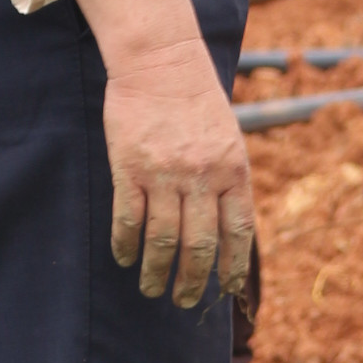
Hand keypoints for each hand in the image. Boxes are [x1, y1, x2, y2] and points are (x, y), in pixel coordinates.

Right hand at [102, 32, 254, 307]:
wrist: (160, 60)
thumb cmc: (197, 102)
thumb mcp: (229, 139)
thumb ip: (229, 181)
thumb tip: (228, 232)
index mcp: (233, 170)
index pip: (238, 232)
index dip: (232, 267)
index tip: (226, 289)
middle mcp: (202, 175)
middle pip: (199, 245)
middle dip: (192, 281)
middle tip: (183, 301)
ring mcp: (165, 173)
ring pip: (162, 239)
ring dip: (156, 271)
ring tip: (151, 288)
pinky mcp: (130, 167)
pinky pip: (129, 218)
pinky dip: (126, 244)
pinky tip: (124, 257)